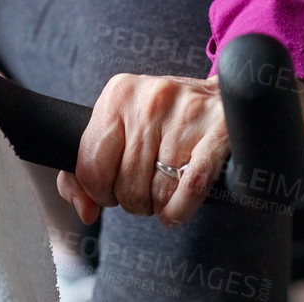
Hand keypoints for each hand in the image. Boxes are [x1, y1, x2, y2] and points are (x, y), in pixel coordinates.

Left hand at [57, 73, 228, 228]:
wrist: (218, 97)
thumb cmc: (164, 119)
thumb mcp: (121, 125)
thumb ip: (90, 166)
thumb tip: (85, 211)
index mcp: (120, 94)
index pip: (92, 165)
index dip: (101, 191)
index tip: (114, 188)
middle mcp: (151, 99)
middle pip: (126, 184)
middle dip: (135, 199)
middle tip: (146, 186)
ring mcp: (186, 112)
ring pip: (158, 192)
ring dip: (161, 204)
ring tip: (167, 186)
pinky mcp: (218, 131)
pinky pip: (190, 189)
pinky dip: (180, 209)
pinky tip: (179, 205)